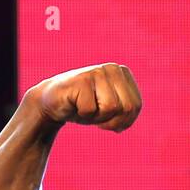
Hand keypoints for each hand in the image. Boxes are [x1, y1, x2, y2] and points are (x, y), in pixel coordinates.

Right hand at [27, 63, 141, 130]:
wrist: (53, 103)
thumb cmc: (85, 107)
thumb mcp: (112, 111)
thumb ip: (128, 110)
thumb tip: (131, 111)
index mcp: (122, 73)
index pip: (136, 106)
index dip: (123, 120)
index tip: (107, 116)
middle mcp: (112, 68)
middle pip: (127, 108)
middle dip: (112, 120)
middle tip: (96, 113)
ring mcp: (97, 72)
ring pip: (111, 108)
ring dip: (97, 117)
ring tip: (85, 108)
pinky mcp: (82, 80)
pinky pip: (91, 110)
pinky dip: (83, 115)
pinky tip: (74, 105)